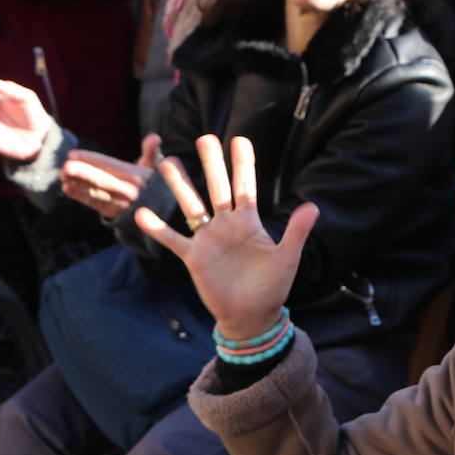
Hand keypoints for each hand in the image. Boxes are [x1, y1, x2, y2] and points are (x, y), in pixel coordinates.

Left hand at [60, 136, 160, 217]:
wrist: (159, 212)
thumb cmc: (153, 183)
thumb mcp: (155, 167)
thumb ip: (151, 151)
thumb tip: (155, 137)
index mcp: (136, 177)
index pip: (110, 165)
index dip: (91, 160)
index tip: (73, 154)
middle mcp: (128, 191)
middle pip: (102, 180)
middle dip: (83, 173)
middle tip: (65, 166)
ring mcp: (120, 204)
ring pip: (95, 192)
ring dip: (77, 184)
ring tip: (62, 175)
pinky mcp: (113, 214)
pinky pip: (94, 203)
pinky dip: (80, 196)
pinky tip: (67, 188)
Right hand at [134, 135, 317, 339]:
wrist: (252, 317)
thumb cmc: (272, 288)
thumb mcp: (287, 258)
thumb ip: (296, 232)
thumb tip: (313, 206)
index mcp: (249, 222)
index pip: (245, 186)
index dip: (243, 164)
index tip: (239, 139)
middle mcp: (226, 225)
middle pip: (217, 188)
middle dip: (211, 164)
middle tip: (204, 137)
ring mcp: (208, 239)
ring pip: (192, 206)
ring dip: (180, 186)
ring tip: (168, 162)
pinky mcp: (194, 257)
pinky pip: (173, 240)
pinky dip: (157, 228)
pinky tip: (141, 214)